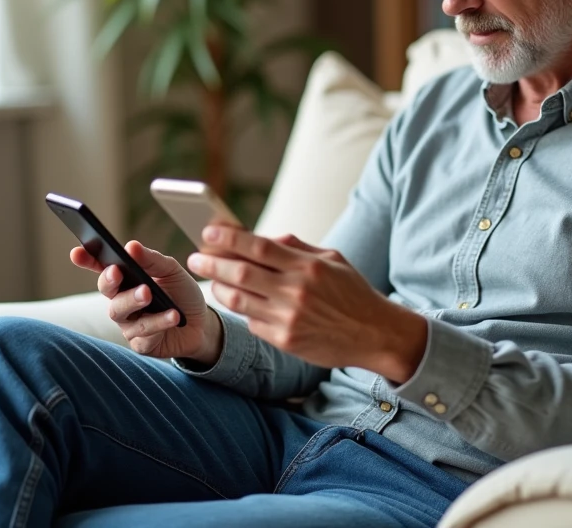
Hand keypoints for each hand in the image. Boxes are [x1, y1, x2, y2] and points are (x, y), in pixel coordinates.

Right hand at [70, 241, 221, 364]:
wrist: (202, 324)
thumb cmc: (181, 293)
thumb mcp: (172, 271)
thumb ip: (152, 260)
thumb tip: (131, 246)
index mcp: (126, 280)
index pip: (102, 268)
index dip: (87, 261)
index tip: (76, 253)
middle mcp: (122, 302)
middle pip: (108, 292)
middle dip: (110, 281)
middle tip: (118, 272)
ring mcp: (128, 324)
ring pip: (121, 313)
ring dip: (134, 301)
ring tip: (148, 293)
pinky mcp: (140, 344)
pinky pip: (143, 334)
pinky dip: (159, 323)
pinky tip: (173, 316)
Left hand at [186, 228, 426, 381]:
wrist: (376, 334)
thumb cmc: (352, 292)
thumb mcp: (332, 259)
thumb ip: (297, 247)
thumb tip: (262, 238)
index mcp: (307, 266)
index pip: (258, 246)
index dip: (229, 238)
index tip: (208, 232)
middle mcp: (296, 291)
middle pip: (241, 273)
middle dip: (212, 263)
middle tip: (196, 258)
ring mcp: (289, 318)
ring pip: (239, 300)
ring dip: (219, 288)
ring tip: (211, 280)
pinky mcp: (286, 340)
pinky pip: (253, 322)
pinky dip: (243, 310)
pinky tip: (238, 302)